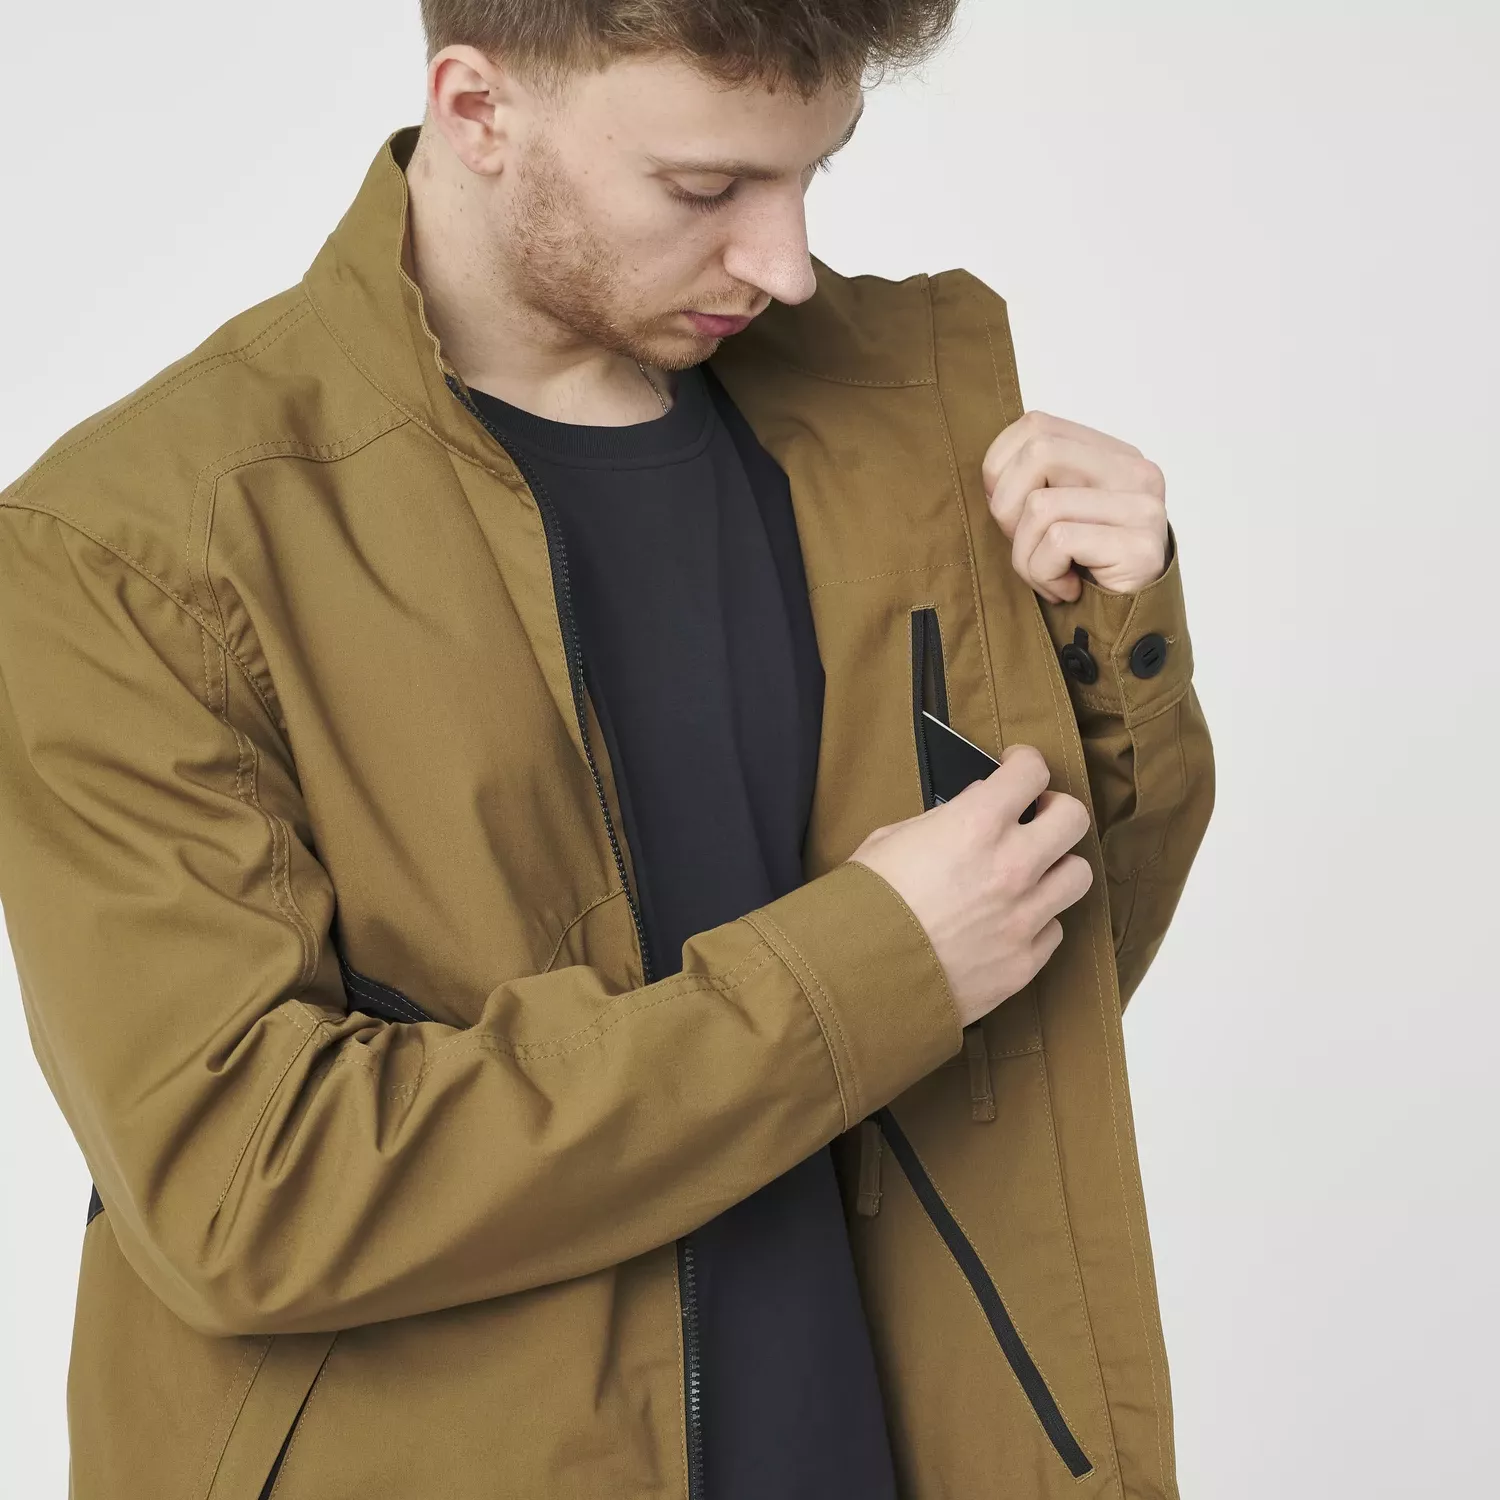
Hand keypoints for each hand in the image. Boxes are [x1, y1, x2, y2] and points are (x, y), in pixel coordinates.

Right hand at [847, 746, 1093, 1027]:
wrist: (855, 978)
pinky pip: (1054, 930)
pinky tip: (1010, 921)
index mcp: (976, 824)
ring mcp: (1024, 917)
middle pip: (1074, 818)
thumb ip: (943, 819)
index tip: (1018, 768)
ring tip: (1031, 873)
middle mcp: (1012, 866)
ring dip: (1056, 868)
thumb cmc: (863, 904)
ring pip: (1078, 875)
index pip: (1032, 772)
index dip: (1025, 763)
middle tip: (1036, 817)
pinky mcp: (1024, 962)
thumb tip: (975, 807)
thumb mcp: (890, 839)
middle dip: (1056, 810)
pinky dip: (1037, 921)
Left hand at [981, 410, 1168, 603]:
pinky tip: (1066, 588)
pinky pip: (1059, 543)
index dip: (1001, 468)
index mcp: (1112, 454)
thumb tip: (992, 481)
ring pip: (1041, 505)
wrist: (1126, 625)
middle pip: (1038, 453)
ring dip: (1026, 554)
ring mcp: (1142, 506)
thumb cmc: (1080, 570)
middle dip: (1008, 508)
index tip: (1006, 512)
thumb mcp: (1051, 515)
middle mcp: (1134, 470)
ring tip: (1048, 575)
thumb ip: (1033, 483)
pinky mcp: (1140, 545)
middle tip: (1023, 545)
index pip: (1036, 426)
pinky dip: (1046, 574)